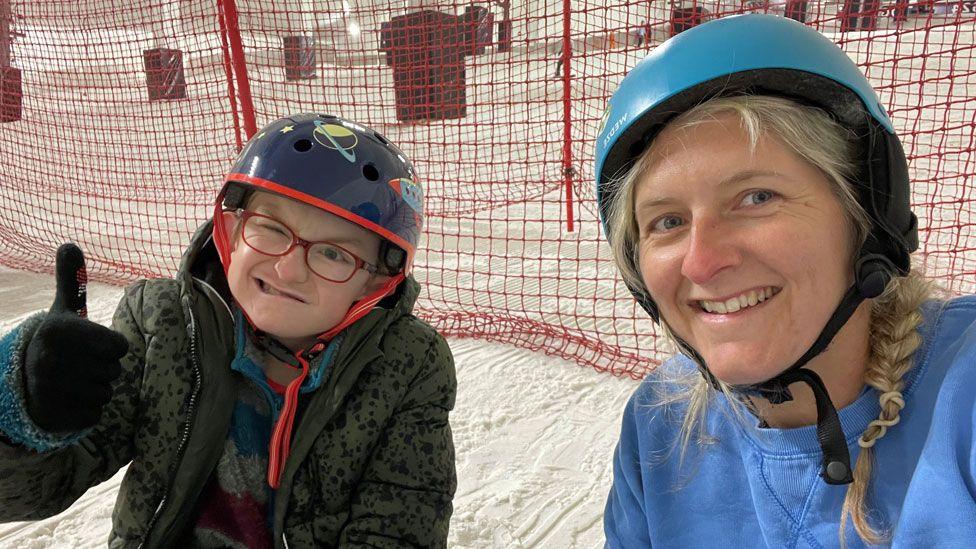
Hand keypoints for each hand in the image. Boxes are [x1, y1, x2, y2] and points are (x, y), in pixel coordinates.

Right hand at [22, 244, 127, 431]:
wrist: (22, 382)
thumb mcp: (63, 311)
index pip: (120, 346)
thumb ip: (71, 280)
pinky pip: (96, 413)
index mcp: (60, 331)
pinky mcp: (56, 416)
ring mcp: (52, 390)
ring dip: (96, 388)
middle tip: (79, 365)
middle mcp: (51, 359)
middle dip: (103, 369)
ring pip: (107, 393)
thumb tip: (69, 244)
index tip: (91, 345)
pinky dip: (88, 409)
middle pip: (115, 371)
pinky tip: (68, 399)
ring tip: (72, 381)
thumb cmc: (58, 344)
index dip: (111, 347)